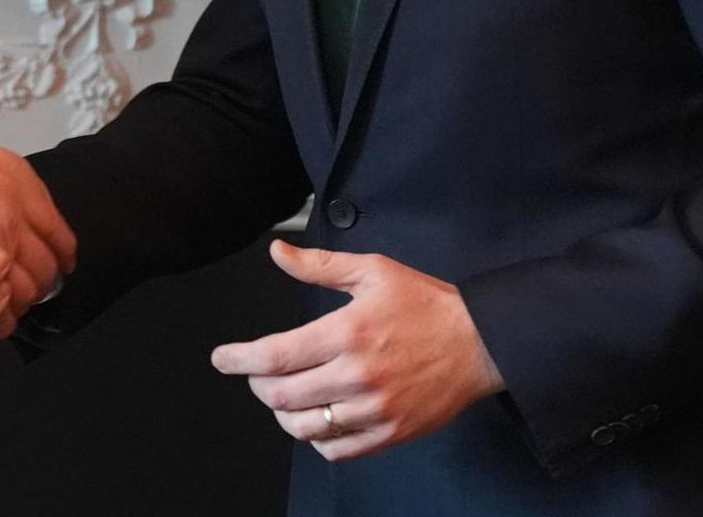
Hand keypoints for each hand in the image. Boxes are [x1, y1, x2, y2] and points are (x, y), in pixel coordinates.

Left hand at [210, 240, 504, 461]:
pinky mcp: (390, 433)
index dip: (238, 359)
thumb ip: (319, 266)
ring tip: (285, 396)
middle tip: (257, 373)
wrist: (481, 343)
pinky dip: (317, 438)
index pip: (274, 355)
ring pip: (305, 427)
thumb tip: (278, 252)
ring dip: (284, 414)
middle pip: (282, 396)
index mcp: (347, 332)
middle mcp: (356, 375)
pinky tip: (318, 419)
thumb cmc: (426, 305)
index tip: (222, 358)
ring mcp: (374, 409)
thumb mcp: (373, 271)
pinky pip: (337, 449)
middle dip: (258, 385)